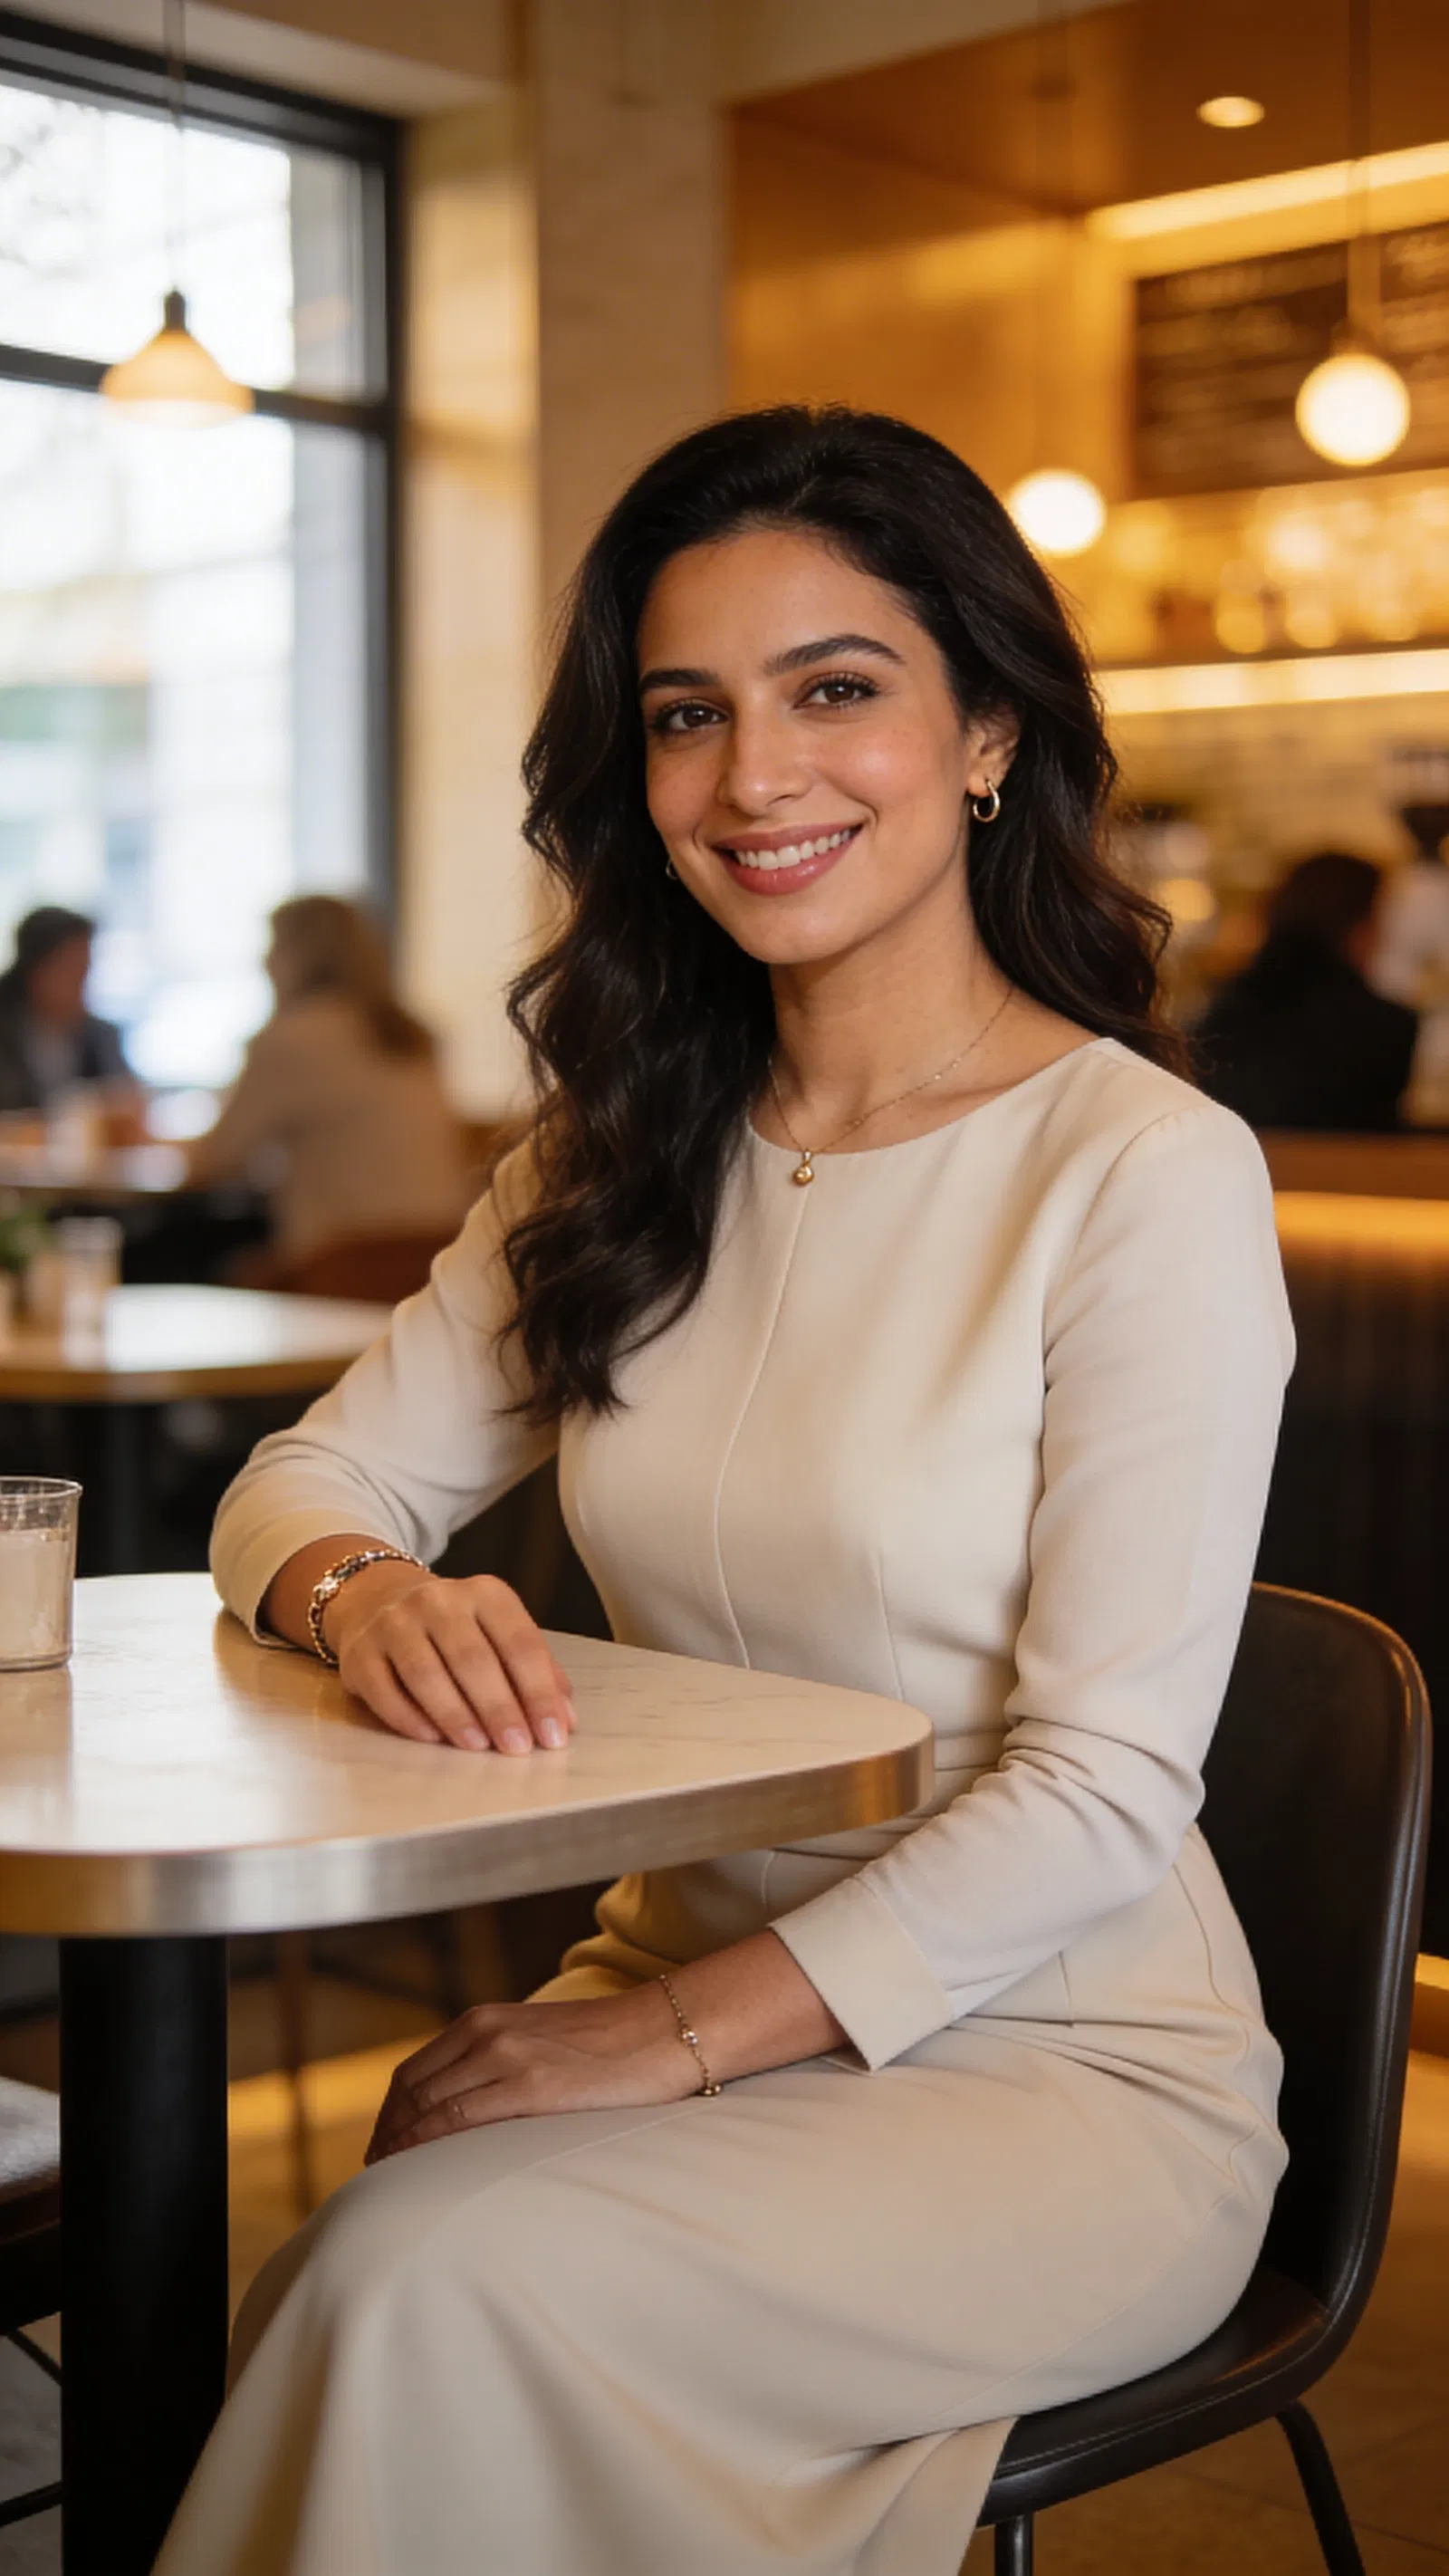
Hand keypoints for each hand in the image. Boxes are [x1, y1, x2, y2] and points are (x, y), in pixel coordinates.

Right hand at [325, 1562, 577, 1754]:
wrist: (378, 1601)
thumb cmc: (454, 1629)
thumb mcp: (498, 1633)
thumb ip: (534, 1671)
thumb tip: (565, 1720)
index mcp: (485, 1594)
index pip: (519, 1642)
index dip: (539, 1692)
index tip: (553, 1734)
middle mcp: (438, 1600)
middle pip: (473, 1659)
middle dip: (499, 1708)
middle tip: (517, 1748)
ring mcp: (394, 1623)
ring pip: (427, 1674)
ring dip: (456, 1715)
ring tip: (478, 1747)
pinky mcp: (360, 1653)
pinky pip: (385, 1691)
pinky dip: (410, 1718)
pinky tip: (432, 1739)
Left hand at [365, 1986, 698, 2159]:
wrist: (667, 2029)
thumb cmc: (613, 2045)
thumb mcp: (539, 2040)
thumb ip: (501, 2062)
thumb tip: (472, 2107)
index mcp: (486, 2020)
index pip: (412, 2073)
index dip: (388, 2117)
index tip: (380, 2151)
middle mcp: (488, 2033)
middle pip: (411, 2093)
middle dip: (386, 2137)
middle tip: (377, 2179)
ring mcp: (508, 2057)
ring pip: (427, 2109)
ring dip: (400, 2148)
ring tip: (392, 2184)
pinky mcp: (533, 2086)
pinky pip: (459, 2121)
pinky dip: (427, 2148)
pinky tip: (421, 2173)